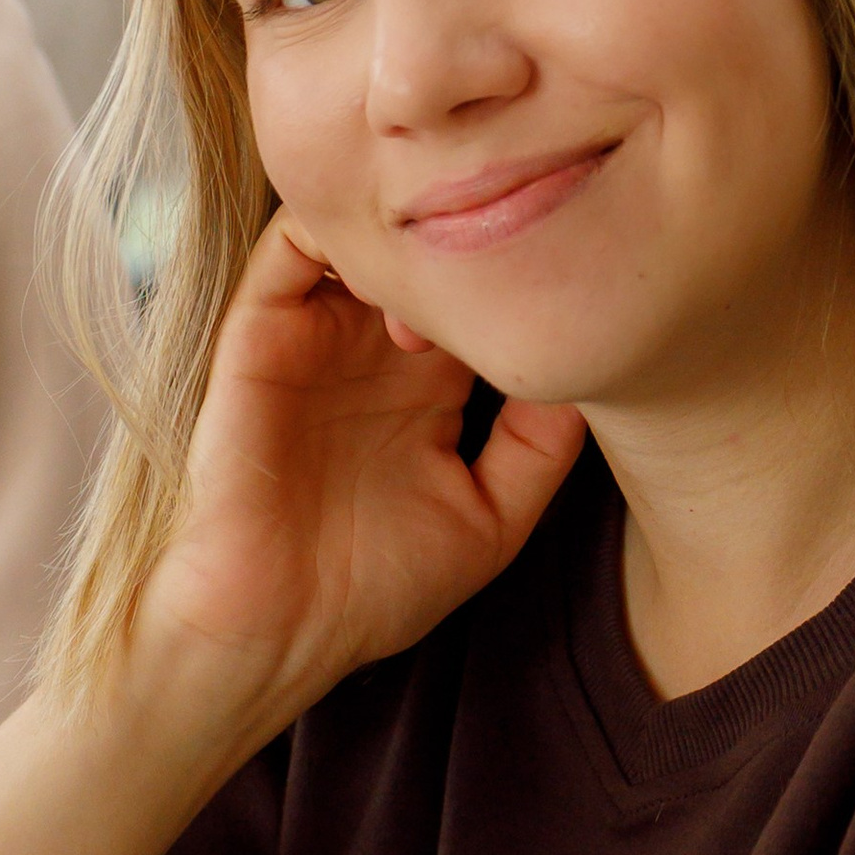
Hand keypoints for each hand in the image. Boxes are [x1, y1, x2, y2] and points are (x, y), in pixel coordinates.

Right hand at [140, 216, 582, 728]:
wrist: (275, 627)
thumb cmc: (376, 588)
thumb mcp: (493, 518)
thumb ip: (543, 446)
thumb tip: (593, 371)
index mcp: (431, 384)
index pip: (481, 294)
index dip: (521, 278)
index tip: (561, 286)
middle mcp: (374, 347)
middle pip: (431, 249)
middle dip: (471, 241)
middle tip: (502, 274)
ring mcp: (318, 333)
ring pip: (366, 230)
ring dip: (411, 233)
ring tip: (445, 282)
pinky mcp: (261, 330)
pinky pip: (294, 239)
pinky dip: (341, 227)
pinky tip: (394, 276)